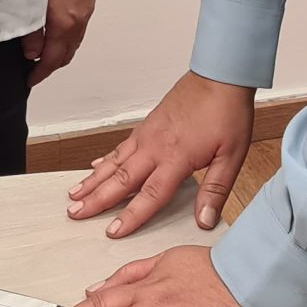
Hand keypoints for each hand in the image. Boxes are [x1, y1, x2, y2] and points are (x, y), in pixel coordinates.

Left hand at [22, 0, 94, 86]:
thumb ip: (31, 30)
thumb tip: (31, 53)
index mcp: (64, 22)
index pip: (52, 59)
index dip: (39, 73)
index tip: (29, 80)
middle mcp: (78, 21)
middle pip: (66, 55)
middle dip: (50, 67)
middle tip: (33, 70)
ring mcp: (86, 12)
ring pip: (74, 44)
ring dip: (59, 54)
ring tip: (42, 55)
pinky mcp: (88, 3)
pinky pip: (79, 31)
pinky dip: (67, 40)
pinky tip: (56, 34)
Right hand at [67, 71, 253, 235]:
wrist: (219, 76)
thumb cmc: (227, 112)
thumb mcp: (231, 156)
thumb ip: (215, 190)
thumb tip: (205, 220)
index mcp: (176, 157)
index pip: (150, 194)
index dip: (131, 215)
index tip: (113, 231)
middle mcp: (155, 146)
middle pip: (120, 179)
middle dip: (96, 199)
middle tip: (74, 213)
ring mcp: (148, 134)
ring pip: (114, 162)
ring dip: (93, 180)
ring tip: (74, 194)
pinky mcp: (147, 125)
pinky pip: (121, 146)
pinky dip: (106, 159)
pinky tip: (96, 166)